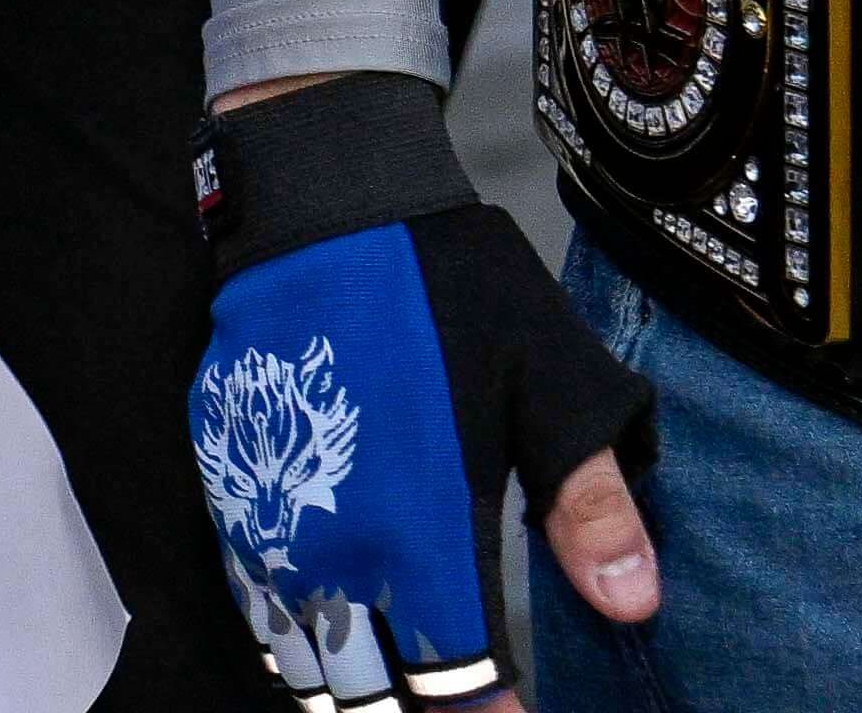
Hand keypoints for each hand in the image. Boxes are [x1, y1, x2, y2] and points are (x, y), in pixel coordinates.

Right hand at [192, 76, 657, 706]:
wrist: (320, 199)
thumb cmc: (447, 288)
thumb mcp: (547, 380)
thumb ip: (586, 503)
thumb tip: (634, 604)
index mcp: (422, 526)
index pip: (457, 677)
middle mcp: (335, 541)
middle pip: (367, 688)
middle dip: (415, 710)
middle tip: (464, 705)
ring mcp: (267, 517)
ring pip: (298, 656)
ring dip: (348, 688)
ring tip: (395, 693)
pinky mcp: (227, 482)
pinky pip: (248, 600)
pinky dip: (287, 640)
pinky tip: (322, 644)